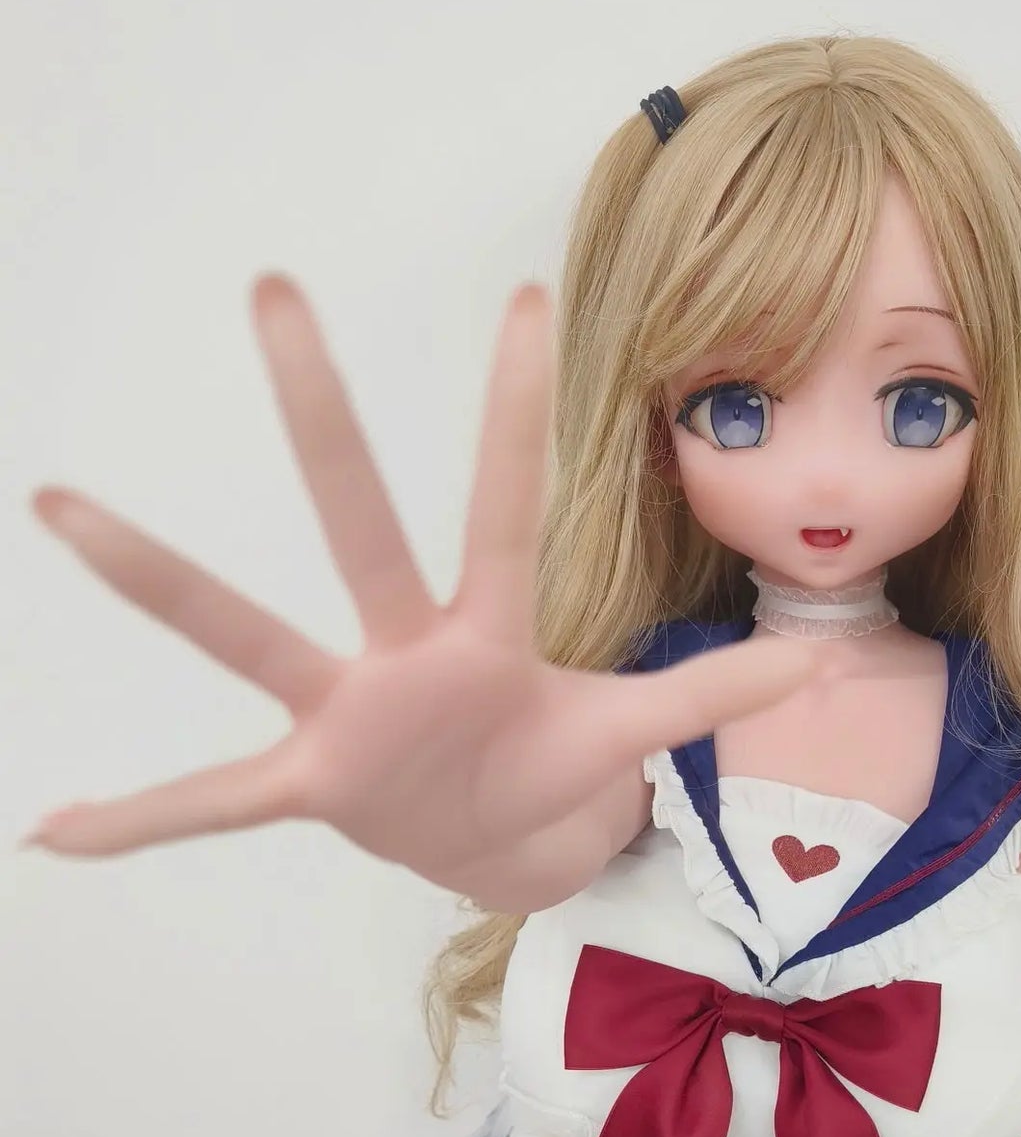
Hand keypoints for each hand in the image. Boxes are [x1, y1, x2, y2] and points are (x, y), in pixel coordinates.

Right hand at [24, 278, 825, 888]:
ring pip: (245, 632)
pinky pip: (214, 801)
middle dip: (323, 419)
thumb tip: (827, 662)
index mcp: (490, 633)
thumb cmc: (560, 772)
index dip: (513, 415)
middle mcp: (403, 651)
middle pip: (358, 523)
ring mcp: (346, 713)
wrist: (506, 849)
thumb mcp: (635, 736)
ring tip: (59, 500)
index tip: (521, 300)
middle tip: (272, 287)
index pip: (504, 508)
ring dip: (158, 574)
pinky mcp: (314, 783)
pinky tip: (48, 833)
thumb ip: (714, 697)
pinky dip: (141, 820)